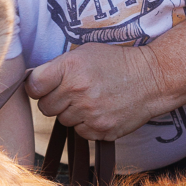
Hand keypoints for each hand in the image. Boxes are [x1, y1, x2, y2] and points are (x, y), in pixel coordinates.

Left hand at [26, 43, 165, 140]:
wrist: (152, 79)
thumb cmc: (116, 62)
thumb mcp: (85, 52)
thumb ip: (59, 66)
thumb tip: (33, 82)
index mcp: (70, 67)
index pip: (33, 86)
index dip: (36, 86)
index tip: (43, 86)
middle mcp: (77, 90)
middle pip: (45, 107)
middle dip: (55, 100)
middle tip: (72, 92)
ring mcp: (89, 113)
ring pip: (62, 121)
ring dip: (72, 113)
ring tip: (91, 99)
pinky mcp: (101, 130)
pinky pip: (80, 132)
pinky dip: (87, 124)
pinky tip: (100, 110)